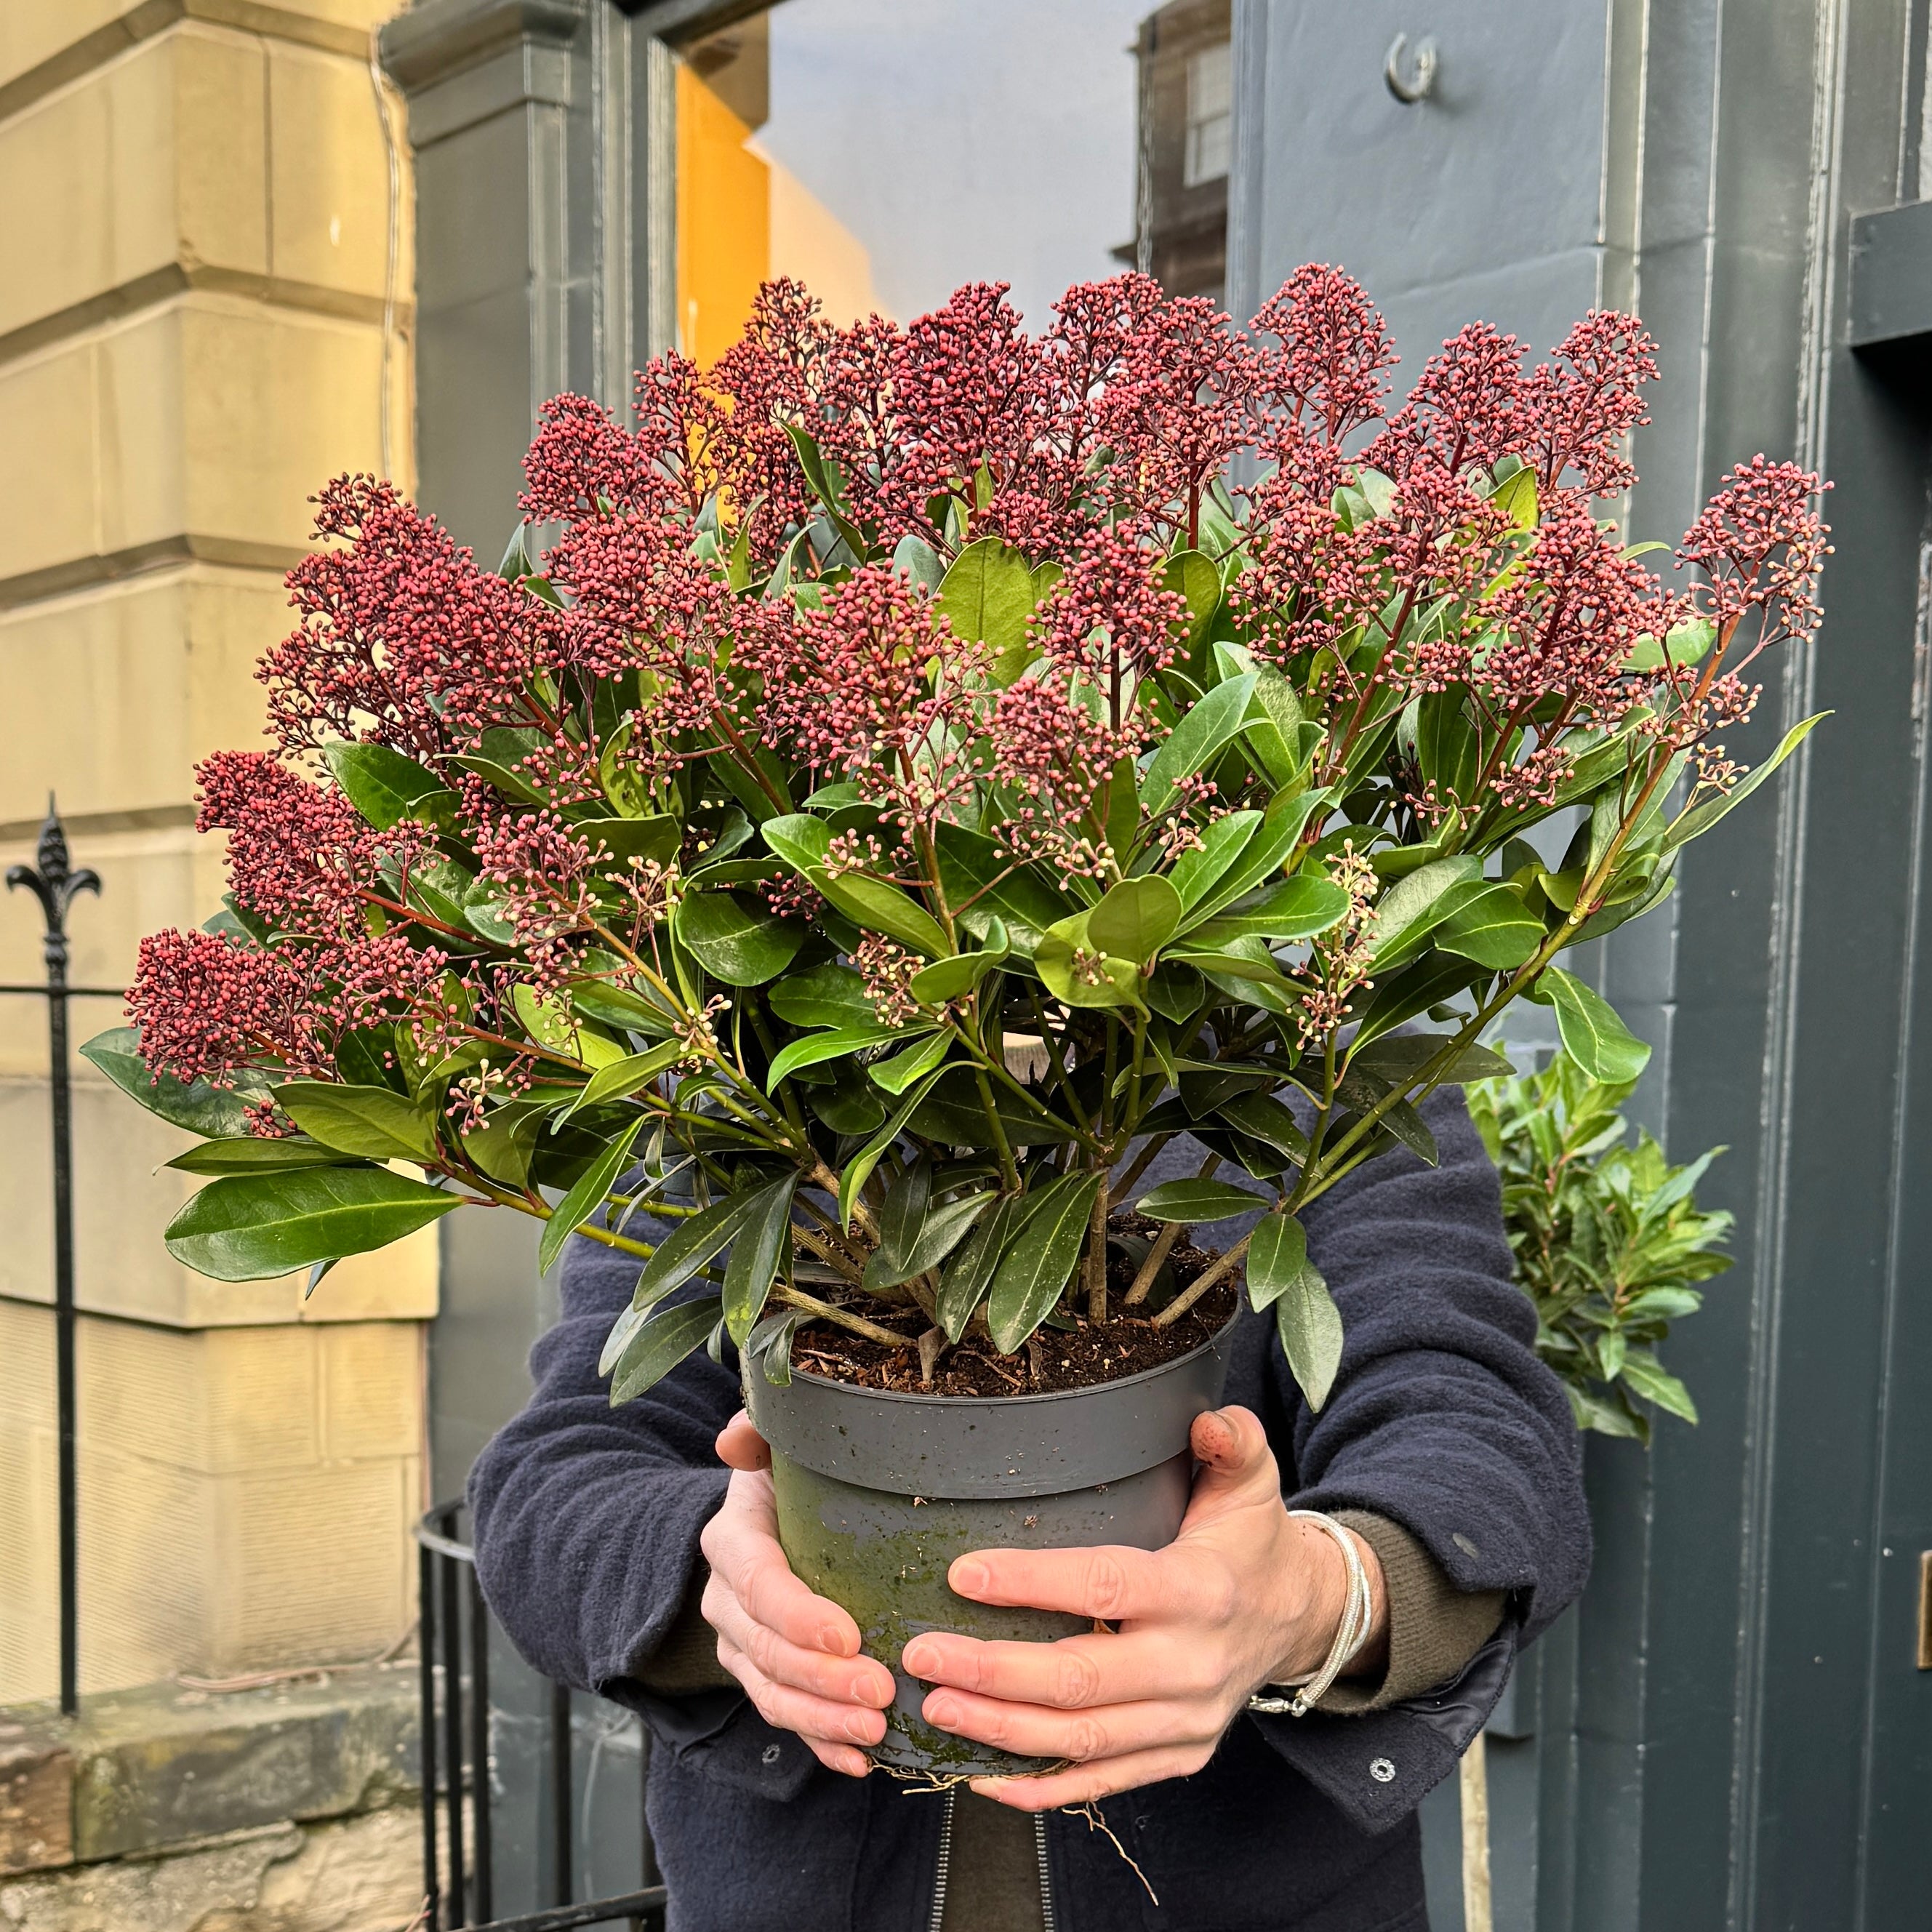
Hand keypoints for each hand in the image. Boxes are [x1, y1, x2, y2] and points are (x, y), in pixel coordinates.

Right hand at [697, 1411, 895, 1775]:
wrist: (771, 1520)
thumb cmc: (791, 1480)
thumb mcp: (781, 1446)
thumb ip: (763, 1431)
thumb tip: (735, 1436)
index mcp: (733, 1539)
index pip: (756, 1583)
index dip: (797, 1615)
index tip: (849, 1634)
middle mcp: (726, 1599)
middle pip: (764, 1650)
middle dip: (820, 1678)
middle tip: (879, 1691)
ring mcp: (742, 1645)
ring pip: (772, 1693)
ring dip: (822, 1719)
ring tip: (876, 1730)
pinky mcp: (764, 1678)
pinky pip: (788, 1720)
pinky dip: (821, 1745)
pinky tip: (860, 1762)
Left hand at [901, 1405, 1386, 1809]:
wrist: (1301, 1618)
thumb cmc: (1251, 1541)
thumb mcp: (1251, 1483)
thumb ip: (1233, 1443)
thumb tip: (1207, 1419)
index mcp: (1200, 1592)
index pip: (1106, 1587)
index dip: (1033, 1583)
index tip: (964, 1575)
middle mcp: (1193, 1665)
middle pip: (1081, 1679)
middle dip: (993, 1672)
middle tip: (923, 1654)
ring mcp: (1186, 1721)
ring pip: (1081, 1738)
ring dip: (1000, 1730)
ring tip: (934, 1706)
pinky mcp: (1179, 1756)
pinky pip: (1101, 1782)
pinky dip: (1038, 1788)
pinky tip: (978, 1774)